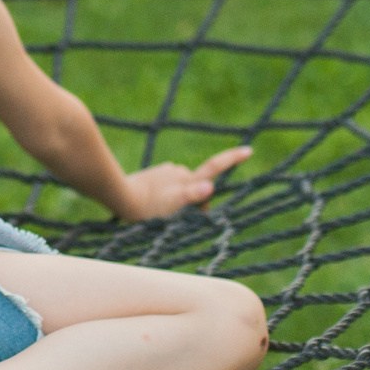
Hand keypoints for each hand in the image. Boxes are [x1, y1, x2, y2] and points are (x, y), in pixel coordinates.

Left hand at [115, 146, 251, 220]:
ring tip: (161, 212)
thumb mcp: (172, 205)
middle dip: (196, 202)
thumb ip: (191, 196)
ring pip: (182, 188)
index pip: (214, 167)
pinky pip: (168, 186)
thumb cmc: (147, 206)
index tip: (249, 149)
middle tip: (177, 220)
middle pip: (198, 189)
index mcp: (188, 179)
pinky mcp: (155, 174)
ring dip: (179, 200)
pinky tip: (153, 203)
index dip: (232, 159)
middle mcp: (180, 171)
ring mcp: (167, 171)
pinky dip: (167, 195)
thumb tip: (210, 188)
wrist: (120, 196)